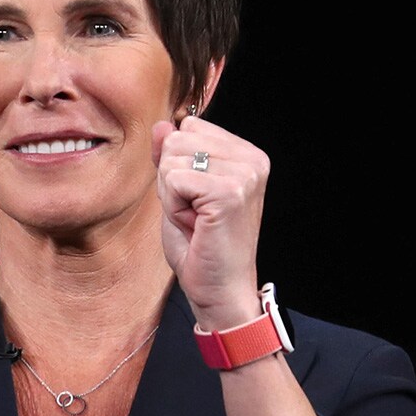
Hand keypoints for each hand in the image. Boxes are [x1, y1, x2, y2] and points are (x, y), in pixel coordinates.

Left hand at [151, 113, 267, 327]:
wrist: (220, 291)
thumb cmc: (201, 246)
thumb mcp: (179, 192)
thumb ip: (171, 156)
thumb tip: (162, 124)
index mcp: (247, 155)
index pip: (189, 128)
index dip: (180, 166)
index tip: (198, 200)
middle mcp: (252, 160)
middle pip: (177, 139)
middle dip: (172, 179)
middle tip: (195, 214)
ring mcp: (245, 175)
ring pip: (172, 157)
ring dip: (172, 195)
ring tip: (196, 220)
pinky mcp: (230, 192)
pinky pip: (173, 179)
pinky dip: (173, 206)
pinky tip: (195, 226)